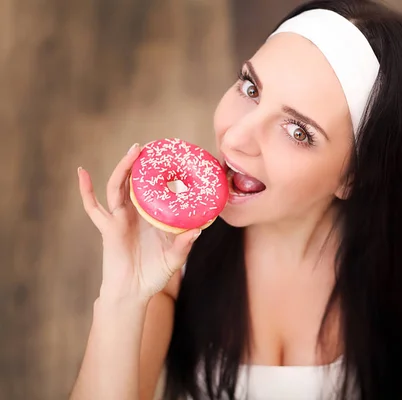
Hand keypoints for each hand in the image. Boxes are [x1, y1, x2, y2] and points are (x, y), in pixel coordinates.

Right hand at [77, 143, 200, 300]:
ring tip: (133, 150)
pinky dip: (86, 190)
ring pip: (118, 187)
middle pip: (135, 181)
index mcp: (152, 216)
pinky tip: (82, 172)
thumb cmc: (154, 274)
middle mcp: (135, 214)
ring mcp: (120, 219)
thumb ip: (185, 244)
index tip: (170, 155)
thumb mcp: (175, 257)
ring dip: (123, 168)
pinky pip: (94, 207)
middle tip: (149, 145)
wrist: (133, 293)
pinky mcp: (108, 228)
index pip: (155, 189)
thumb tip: (198, 229)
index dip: (159, 173)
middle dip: (140, 162)